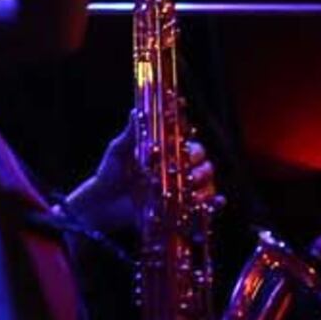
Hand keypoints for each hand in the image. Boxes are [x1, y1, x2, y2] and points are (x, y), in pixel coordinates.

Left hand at [62, 116, 211, 237]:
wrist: (103, 203)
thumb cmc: (110, 173)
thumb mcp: (118, 152)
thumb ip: (130, 134)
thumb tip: (136, 111)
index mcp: (165, 150)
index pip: (186, 139)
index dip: (190, 135)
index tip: (186, 135)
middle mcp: (178, 167)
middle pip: (202, 159)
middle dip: (199, 160)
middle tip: (186, 166)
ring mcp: (181, 188)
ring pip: (207, 180)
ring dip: (204, 182)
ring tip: (192, 187)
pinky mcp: (182, 208)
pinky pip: (207, 206)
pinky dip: (215, 203)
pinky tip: (217, 201)